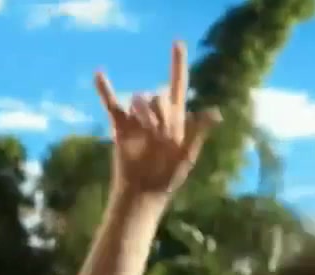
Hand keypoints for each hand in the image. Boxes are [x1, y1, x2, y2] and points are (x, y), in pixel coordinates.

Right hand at [95, 41, 219, 197]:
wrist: (142, 192)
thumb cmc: (168, 177)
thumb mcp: (187, 155)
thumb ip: (197, 131)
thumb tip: (215, 112)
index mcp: (176, 118)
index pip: (179, 84)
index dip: (178, 64)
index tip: (177, 42)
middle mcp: (157, 114)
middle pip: (159, 95)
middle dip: (161, 113)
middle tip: (160, 136)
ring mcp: (138, 119)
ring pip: (140, 100)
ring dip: (144, 115)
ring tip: (146, 134)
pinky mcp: (121, 127)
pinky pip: (111, 104)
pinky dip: (105, 89)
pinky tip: (98, 74)